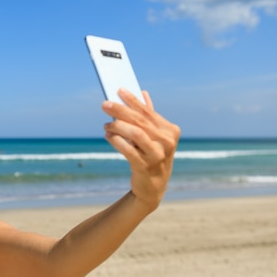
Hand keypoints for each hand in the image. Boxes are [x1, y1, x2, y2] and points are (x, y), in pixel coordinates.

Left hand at [102, 89, 179, 211]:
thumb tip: (143, 93)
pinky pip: (128, 150)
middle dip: (121, 110)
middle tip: (105, 105)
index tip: (118, 90)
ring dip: (118, 126)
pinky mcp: (146, 166)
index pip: (148, 111)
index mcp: (171, 130)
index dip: (132, 100)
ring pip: (136, 134)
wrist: (154, 186)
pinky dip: (117, 141)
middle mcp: (167, 141)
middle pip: (140, 121)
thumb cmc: (152, 155)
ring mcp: (158, 155)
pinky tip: (108, 136)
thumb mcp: (155, 136)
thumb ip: (149, 116)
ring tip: (106, 124)